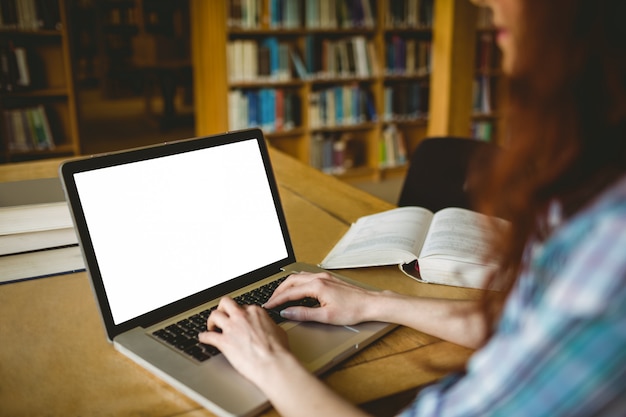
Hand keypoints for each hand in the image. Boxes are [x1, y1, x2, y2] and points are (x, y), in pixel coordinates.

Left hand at [198, 297, 291, 385]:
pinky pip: (207, 336)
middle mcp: (242, 316)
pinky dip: (203, 337)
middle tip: (222, 316)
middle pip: (225, 303)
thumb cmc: (278, 350)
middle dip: (222, 309)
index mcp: (255, 312)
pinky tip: (203, 338)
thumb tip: (267, 328)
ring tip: (211, 327)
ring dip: (211, 321)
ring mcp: (231, 328)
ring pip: (214, 315)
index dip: (240, 314)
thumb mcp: (278, 331)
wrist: (273, 363)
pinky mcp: (223, 342)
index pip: (243, 306)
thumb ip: (268, 325)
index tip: (238, 319)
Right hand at [263, 271, 377, 324]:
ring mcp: (324, 277)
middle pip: (291, 281)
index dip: (277, 300)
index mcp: (317, 286)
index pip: (290, 292)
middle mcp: (319, 278)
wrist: (371, 304)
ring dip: (287, 285)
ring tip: (280, 295)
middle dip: (278, 290)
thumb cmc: (353, 310)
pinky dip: (297, 283)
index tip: (268, 305)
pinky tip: (296, 290)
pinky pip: (307, 277)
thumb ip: (304, 314)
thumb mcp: (326, 316)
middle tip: (270, 300)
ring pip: (299, 277)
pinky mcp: (328, 279)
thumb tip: (288, 312)